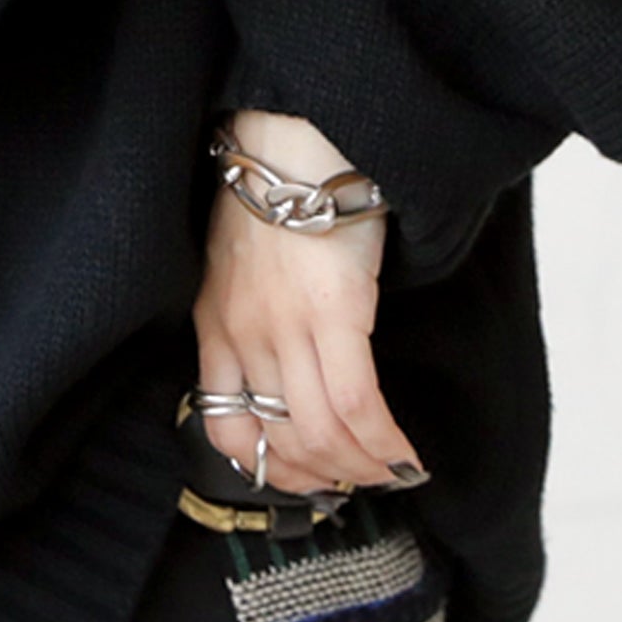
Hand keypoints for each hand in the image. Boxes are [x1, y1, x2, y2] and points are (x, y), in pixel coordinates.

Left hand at [191, 109, 426, 492]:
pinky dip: (384, 442)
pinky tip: (406, 456)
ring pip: (321, 433)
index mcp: (214, 325)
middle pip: (280, 443)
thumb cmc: (281, 193)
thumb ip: (256, 316)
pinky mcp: (333, 311)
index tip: (305, 478)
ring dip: (363, 467)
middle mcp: (244, 335)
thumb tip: (294, 368)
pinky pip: (357, 403)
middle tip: (362, 484)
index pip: (224, 428)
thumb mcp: (242, 263)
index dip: (266, 469)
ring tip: (393, 472)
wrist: (295, 137)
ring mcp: (285, 327)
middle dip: (326, 477)